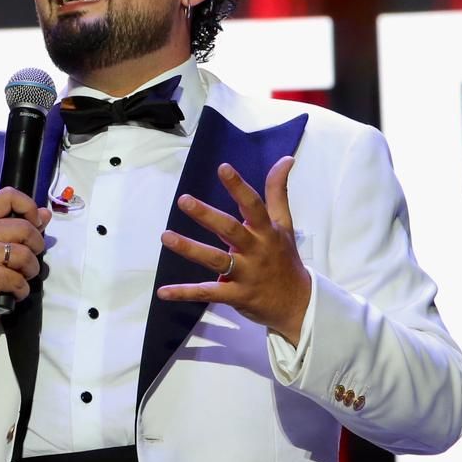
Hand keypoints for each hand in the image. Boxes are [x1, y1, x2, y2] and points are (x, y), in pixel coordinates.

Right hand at [0, 188, 51, 341]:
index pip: (8, 195)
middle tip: (28, 261)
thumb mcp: (0, 245)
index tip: (35, 224)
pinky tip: (11, 292)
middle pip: (24, 228)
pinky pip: (18, 279)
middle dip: (36, 247)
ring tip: (19, 277)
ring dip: (30, 271)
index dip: (29, 207)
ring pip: (24, 254)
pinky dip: (21, 289)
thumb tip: (45, 214)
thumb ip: (21, 227)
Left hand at [156, 156, 311, 340]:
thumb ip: (278, 192)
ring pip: (216, 260)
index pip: (253, 205)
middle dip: (207, 215)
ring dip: (190, 248)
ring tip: (165, 236)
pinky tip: (163, 291)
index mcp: (267, 231)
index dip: (238, 187)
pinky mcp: (236, 295)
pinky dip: (185, 293)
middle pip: (231, 230)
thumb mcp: (285, 224)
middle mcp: (256, 250)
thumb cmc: (284, 258)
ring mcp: (246, 274)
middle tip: (184, 200)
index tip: (223, 168)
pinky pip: (208, 293)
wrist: (297, 303)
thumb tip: (286, 159)